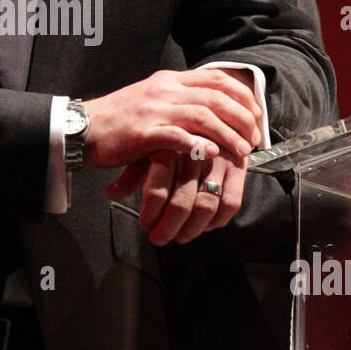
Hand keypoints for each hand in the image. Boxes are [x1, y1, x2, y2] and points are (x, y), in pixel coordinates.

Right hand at [84, 69, 261, 171]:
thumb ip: (178, 101)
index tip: (255, 113)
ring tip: (241, 151)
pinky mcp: (145, 132)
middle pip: (215, 97)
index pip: (215, 78)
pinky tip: (212, 155)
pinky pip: (179, 136)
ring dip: (228, 134)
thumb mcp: (151, 100)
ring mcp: (154, 110)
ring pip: (203, 116)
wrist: (84, 127)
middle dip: (241, 116)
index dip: (241, 95)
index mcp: (168, 80)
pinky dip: (199, 145)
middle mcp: (164, 91)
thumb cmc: (118, 120)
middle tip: (254, 136)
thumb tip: (209, 112)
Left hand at [106, 149, 248, 244]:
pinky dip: (218, 220)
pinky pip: (231, 202)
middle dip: (168, 227)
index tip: (146, 225)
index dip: (150, 212)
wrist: (209, 111)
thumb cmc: (172, 135)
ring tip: (180, 237)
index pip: (157, 188)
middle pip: (181, 202)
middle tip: (159, 238)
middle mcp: (194, 153)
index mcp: (169, 146)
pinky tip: (206, 226)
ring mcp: (219, 160)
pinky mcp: (238, 166)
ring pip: (206, 205)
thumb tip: (112, 193)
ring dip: (192, 229)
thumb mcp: (150, 148)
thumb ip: (134, 172)